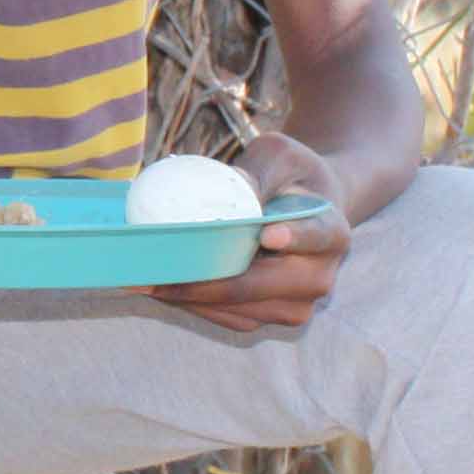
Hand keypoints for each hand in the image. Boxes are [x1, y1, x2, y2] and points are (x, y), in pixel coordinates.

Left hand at [151, 133, 347, 331]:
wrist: (311, 205)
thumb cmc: (290, 173)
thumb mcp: (278, 156)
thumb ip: (258, 171)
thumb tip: (232, 187)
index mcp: (331, 231)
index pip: (314, 237)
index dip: (292, 239)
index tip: (268, 234)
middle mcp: (319, 275)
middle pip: (260, 286)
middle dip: (205, 283)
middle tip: (155, 275)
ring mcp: (298, 303)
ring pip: (240, 310)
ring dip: (190, 299)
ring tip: (142, 283)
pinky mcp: (275, 315)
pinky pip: (232, 317)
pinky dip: (195, 305)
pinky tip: (159, 287)